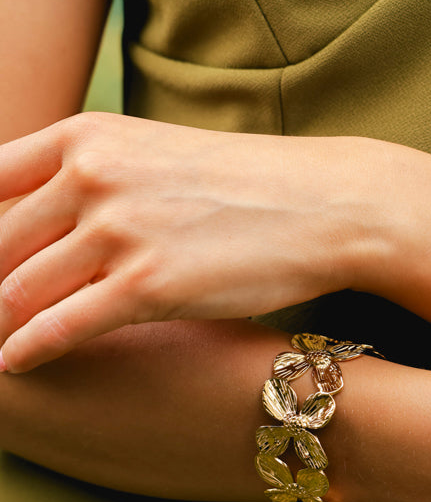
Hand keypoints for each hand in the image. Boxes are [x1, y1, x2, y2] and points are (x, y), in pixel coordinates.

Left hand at [0, 113, 380, 370]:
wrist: (328, 204)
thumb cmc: (248, 184)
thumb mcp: (157, 155)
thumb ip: (94, 174)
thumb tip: (41, 214)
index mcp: (88, 137)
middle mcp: (93, 175)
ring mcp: (120, 230)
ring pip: (17, 287)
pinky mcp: (149, 285)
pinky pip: (59, 326)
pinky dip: (26, 350)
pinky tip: (14, 364)